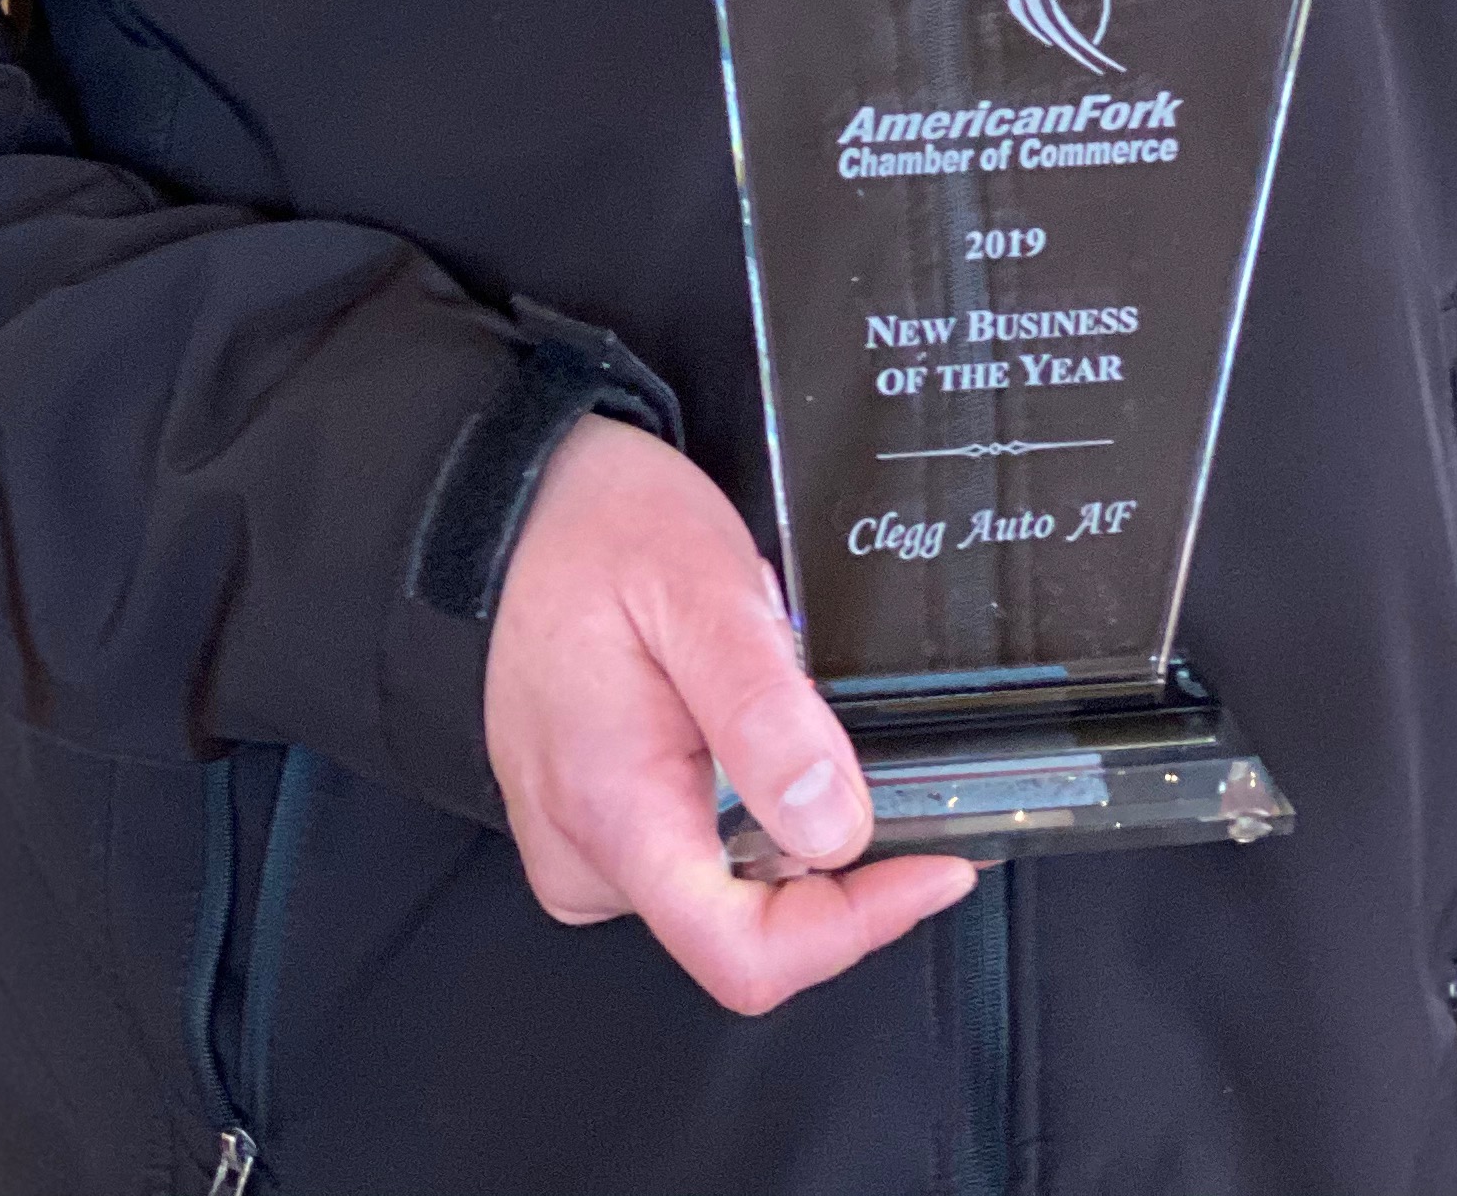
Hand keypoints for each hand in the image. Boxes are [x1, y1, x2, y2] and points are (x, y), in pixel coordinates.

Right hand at [483, 413, 975, 1012]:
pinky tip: (734, 724)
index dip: (857, 928)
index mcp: (613, 810)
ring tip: (765, 698)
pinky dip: (745, 809)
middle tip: (835, 725)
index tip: (936, 869)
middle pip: (748, 928)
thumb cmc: (599, 529)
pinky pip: (693, 855)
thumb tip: (837, 831)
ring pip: (727, 893)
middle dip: (827, 851)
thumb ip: (767, 716)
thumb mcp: (704, 591)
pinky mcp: (589, 826)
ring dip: (784, 820)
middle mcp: (585, 853)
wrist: (520, 500)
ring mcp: (581, 845)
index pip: (746, 955)